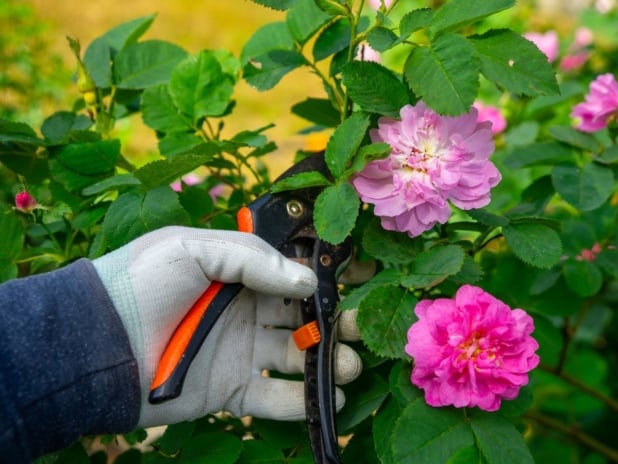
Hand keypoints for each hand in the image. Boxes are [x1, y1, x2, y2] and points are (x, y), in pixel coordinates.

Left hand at [92, 226, 361, 426]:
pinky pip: (276, 397)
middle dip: (336, 319)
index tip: (362, 274)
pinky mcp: (231, 390)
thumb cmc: (140, 283)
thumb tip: (308, 282)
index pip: (293, 270)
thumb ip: (252, 257)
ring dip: (328, 360)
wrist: (95, 345)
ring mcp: (241, 351)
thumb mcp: (191, 248)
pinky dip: (304, 401)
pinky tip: (329, 398)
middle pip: (303, 315)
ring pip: (297, 356)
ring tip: (349, 364)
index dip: (327, 272)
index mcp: (238, 272)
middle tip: (360, 324)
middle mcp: (246, 310)